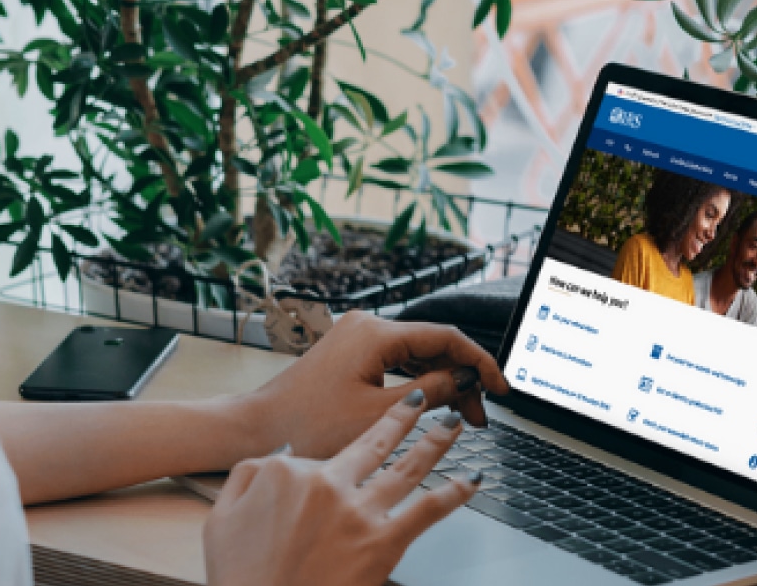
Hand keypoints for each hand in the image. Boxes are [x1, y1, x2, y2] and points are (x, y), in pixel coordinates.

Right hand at [204, 390, 478, 585]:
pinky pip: (428, 510)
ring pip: (408, 466)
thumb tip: (273, 459)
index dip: (334, 456)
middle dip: (404, 416)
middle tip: (422, 400)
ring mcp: (359, 513)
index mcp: (290, 473)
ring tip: (452, 424)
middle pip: (375, 441)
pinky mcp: (383, 543)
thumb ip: (246, 479)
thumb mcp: (221, 520)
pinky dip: (454, 492)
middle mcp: (329, 484)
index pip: (321, 452)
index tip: (351, 446)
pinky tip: (471, 479)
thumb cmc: (243, 579)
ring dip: (435, 441)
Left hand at [240, 312, 508, 458]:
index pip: (446, 337)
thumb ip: (431, 393)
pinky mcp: (351, 354)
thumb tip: (465, 381)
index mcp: (376, 333)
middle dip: (462, 379)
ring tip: (462, 417)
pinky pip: (397, 362)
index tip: (500, 388)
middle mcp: (368, 326)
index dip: (478, 362)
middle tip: (479, 416)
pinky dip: (418, 383)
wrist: (257, 429)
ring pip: (417, 355)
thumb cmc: (308, 425)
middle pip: (433, 345)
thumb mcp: (379, 415)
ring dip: (442, 383)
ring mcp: (358, 338)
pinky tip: (433, 406)